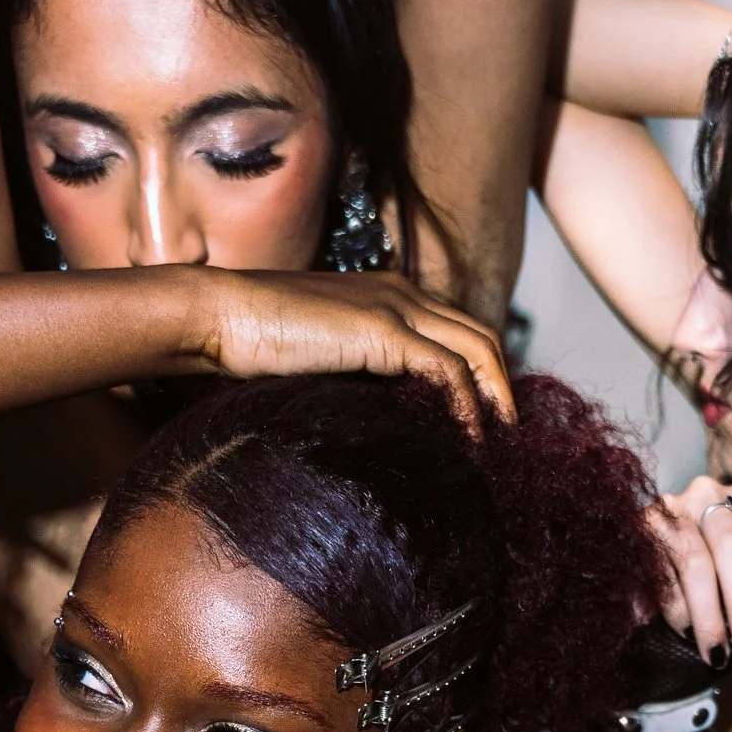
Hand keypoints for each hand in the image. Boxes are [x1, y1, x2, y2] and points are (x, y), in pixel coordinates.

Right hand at [192, 269, 515, 429]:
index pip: (455, 325)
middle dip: (502, 382)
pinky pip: (447, 370)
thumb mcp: (320, 354)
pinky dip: (467, 404)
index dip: (479, 367)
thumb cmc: (253, 341)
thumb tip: (378, 414)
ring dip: (497, 395)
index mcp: (388, 293)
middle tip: (511, 430)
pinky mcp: (383, 332)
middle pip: (480, 333)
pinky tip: (471, 437)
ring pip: (477, 347)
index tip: (487, 413)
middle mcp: (401, 293)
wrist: (220, 317)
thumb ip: (356, 369)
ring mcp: (395, 307)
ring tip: (503, 439)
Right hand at [651, 476, 731, 665]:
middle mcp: (713, 494)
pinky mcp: (642, 530)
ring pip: (693, 561)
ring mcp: (673, 509)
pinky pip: (662, 576)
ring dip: (708, 615)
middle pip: (730, 543)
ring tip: (719, 652)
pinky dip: (677, 612)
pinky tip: (688, 633)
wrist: (679, 610)